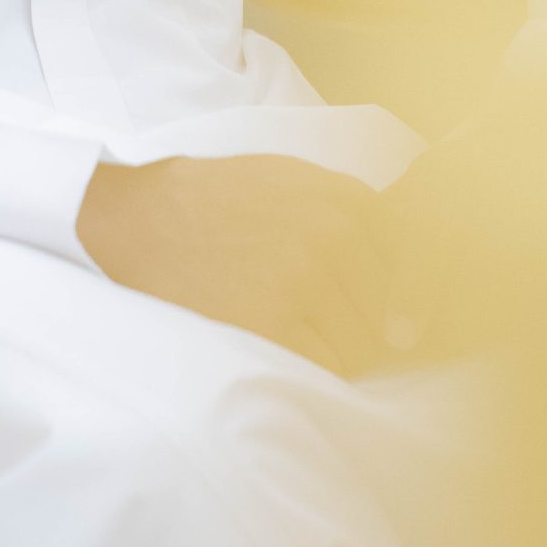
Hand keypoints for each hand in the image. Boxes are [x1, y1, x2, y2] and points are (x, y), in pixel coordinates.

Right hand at [76, 152, 397, 376]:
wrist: (138, 220)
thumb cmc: (213, 201)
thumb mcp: (288, 177)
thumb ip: (348, 207)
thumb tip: (409, 252)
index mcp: (343, 199)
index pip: (408, 266)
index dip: (391, 292)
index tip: (379, 307)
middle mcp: (332, 235)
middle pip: (385, 311)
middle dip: (359, 323)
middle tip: (312, 317)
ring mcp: (303, 280)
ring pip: (360, 346)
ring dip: (333, 349)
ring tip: (288, 327)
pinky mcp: (272, 324)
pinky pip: (325, 368)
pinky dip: (308, 367)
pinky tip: (276, 343)